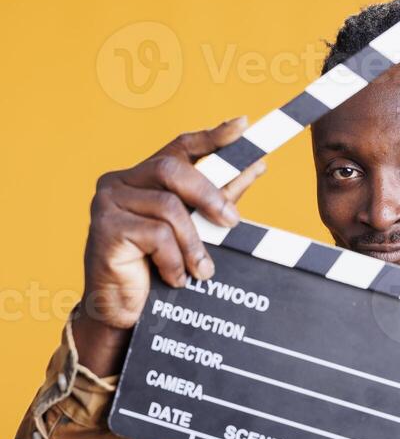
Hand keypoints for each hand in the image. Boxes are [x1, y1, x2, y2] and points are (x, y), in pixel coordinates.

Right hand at [72, 116, 263, 374]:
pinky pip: (155, 235)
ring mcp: (107, 203)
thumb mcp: (192, 232)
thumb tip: (255, 167)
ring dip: (193, 242)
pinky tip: (174, 278)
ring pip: (168, 207)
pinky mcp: (105, 229)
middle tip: (233, 223)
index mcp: (140, 177)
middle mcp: (119, 182)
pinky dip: (174, 260)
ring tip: (201, 271)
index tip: (243, 125)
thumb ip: (218, 199)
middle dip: (209, 195)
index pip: (178, 146)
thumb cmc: (154, 269)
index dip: (211, 135)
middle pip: (173, 170)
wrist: (122, 312)